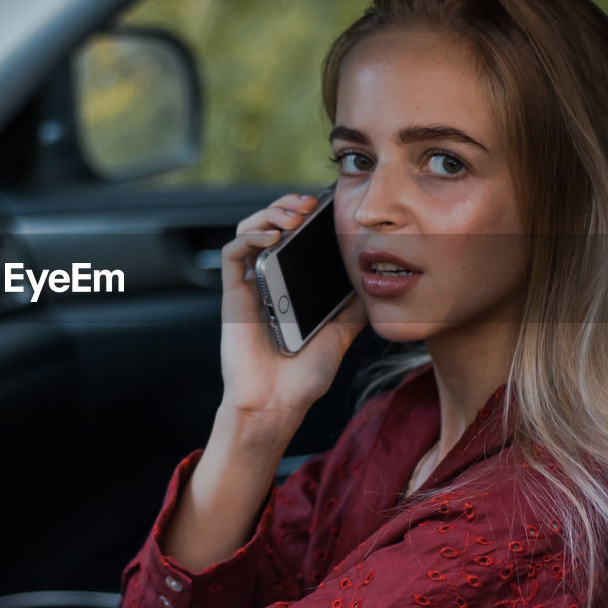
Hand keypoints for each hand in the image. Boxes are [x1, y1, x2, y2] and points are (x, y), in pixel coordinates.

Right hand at [218, 192, 365, 443]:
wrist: (278, 405)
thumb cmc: (304, 376)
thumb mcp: (341, 333)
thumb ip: (353, 306)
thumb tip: (375, 279)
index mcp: (291, 286)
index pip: (295, 237)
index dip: (307, 216)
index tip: (330, 207)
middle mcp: (268, 280)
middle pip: (270, 225)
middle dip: (288, 205)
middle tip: (310, 203)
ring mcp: (250, 286)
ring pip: (248, 230)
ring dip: (269, 213)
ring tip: (293, 216)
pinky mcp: (233, 295)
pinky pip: (232, 254)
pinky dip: (251, 236)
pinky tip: (273, 237)